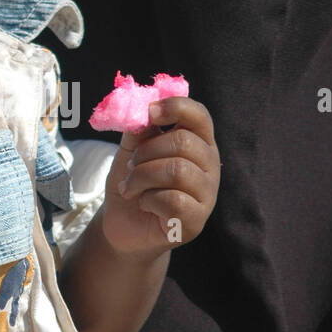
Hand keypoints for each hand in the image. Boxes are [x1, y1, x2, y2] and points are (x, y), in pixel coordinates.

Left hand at [101, 98, 219, 258]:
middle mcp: (209, 166)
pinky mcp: (196, 221)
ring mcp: (207, 195)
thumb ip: (139, 128)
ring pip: (177, 170)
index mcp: (198, 142)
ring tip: (130, 187)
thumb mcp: (131, 149)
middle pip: (184, 142)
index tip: (150, 112)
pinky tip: (144, 204)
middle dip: (146, 152)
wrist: (121, 225)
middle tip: (130, 166)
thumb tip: (143, 108)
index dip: (176, 107)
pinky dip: (149, 200)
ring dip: (142, 176)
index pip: (199, 116)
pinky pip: (174, 200)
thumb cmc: (133, 183)